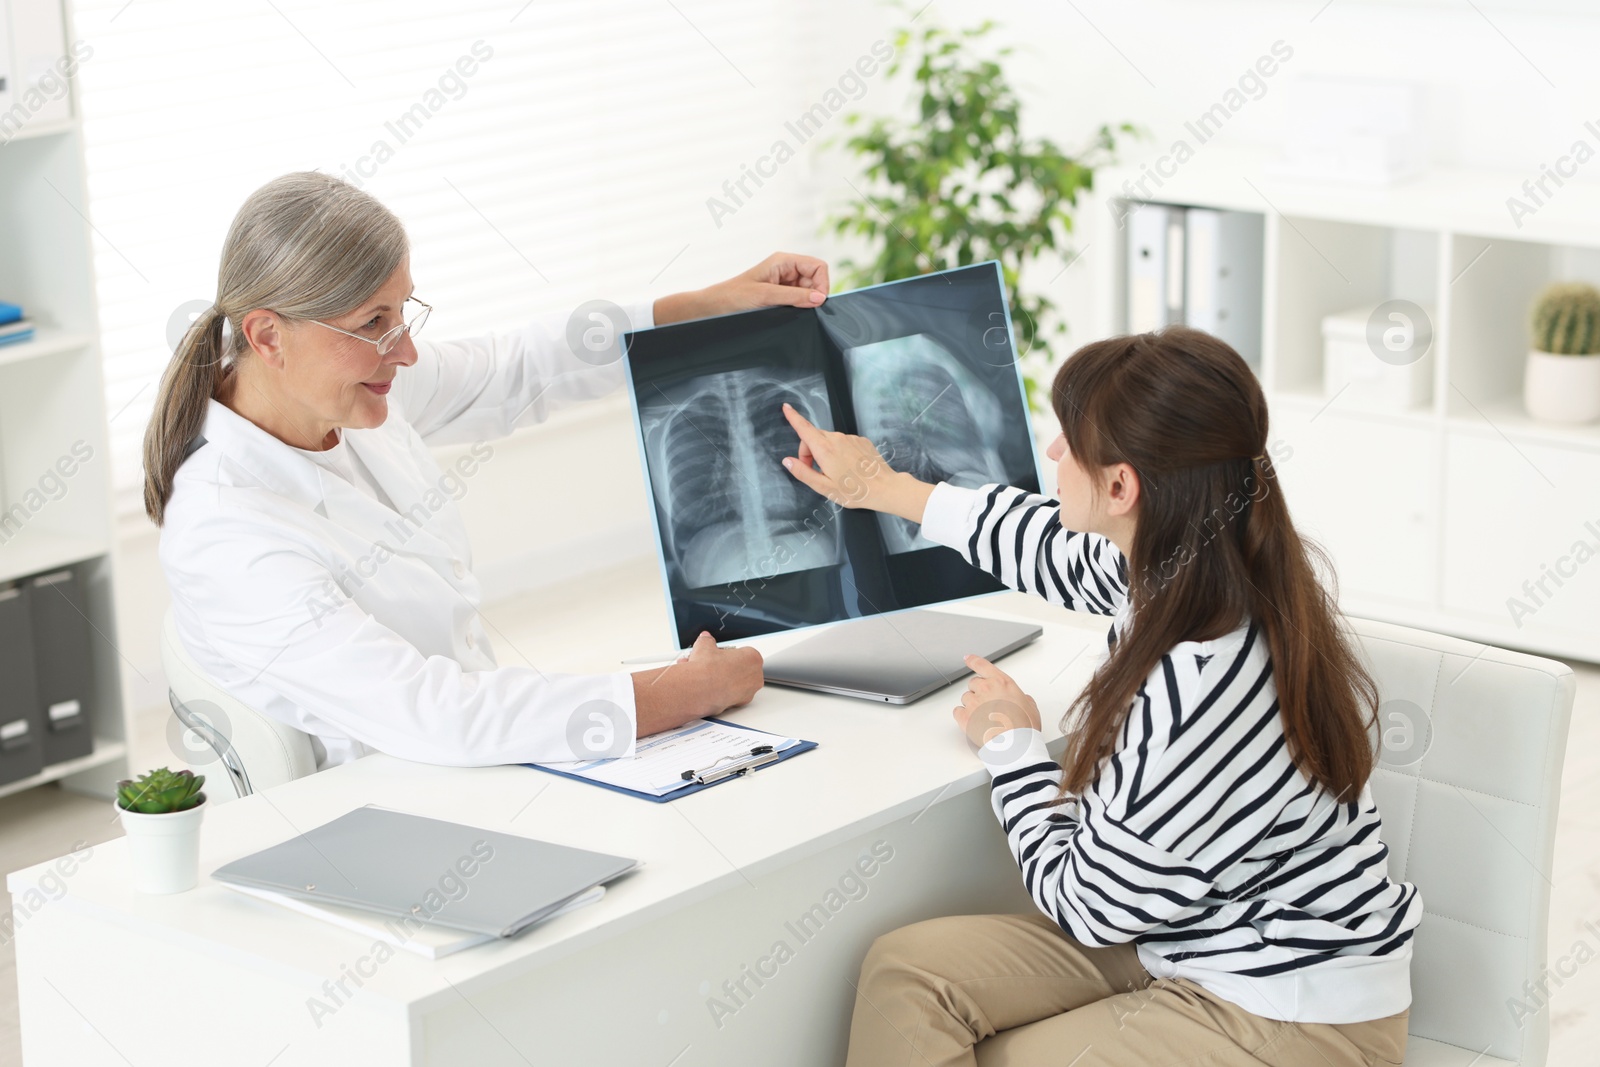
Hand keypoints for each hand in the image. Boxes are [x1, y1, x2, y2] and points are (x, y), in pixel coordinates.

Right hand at [632, 631, 764, 735]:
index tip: (714, 658)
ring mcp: (745, 693)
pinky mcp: (734, 706)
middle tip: (704, 666)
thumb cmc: (704, 668)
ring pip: (730, 685)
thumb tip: (703, 640)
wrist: (697, 689)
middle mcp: (753, 677)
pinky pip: (723, 697)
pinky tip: (698, 689)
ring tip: (695, 676)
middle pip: (737, 671)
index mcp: (752, 658)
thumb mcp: (703, 647)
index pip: (743, 655)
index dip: (725, 656)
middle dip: (720, 669)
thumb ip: (706, 643)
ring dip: (714, 682)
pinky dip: (712, 694)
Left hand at [653, 252, 829, 323]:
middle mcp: (786, 270)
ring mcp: (784, 284)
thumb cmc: (734, 297)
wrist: (714, 308)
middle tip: (801, 309)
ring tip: (786, 310)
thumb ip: (795, 297)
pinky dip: (798, 309)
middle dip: (813, 296)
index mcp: (783, 261)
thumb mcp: (765, 296)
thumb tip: (820, 299)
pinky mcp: (781, 298)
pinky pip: (799, 302)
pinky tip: (785, 314)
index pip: (818, 266)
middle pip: (816, 280)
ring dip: (804, 304)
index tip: (816, 302)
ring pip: (809, 293)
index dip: (822, 284)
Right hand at [779, 403, 935, 521]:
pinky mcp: (861, 440)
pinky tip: (848, 467)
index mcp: (825, 450)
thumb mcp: (823, 487)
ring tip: (836, 472)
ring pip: (829, 440)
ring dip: (825, 452)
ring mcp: (851, 438)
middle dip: (809, 451)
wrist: (884, 488)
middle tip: (816, 471)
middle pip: (814, 437)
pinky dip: (840, 451)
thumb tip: (788, 461)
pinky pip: (844, 442)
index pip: (804, 428)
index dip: (793, 417)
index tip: (786, 408)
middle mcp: (837, 439)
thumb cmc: (855, 491)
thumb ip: (803, 472)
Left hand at [952, 655, 1041, 746]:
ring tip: (984, 718)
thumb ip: (1023, 698)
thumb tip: (1023, 700)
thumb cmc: (1024, 728)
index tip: (968, 658)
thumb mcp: (1031, 707)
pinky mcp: (965, 717)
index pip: (982, 665)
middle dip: (979, 692)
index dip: (973, 661)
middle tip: (988, 705)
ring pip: (966, 698)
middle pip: (974, 684)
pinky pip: (957, 711)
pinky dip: (963, 716)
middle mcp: (986, 688)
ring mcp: (974, 702)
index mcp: (1002, 682)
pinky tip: (973, 722)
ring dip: (972, 705)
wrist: (1015, 745)